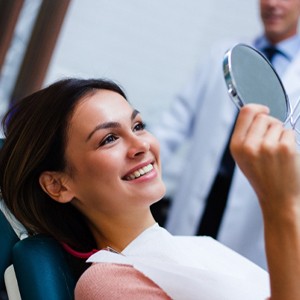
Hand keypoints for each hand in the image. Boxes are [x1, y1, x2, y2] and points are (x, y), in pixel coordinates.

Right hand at [230, 104, 299, 218]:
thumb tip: (257, 112)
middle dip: (270, 124)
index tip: (264, 110)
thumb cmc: (262, 177)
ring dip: (280, 135)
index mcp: (236, 146)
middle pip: (263, 116)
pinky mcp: (286, 149)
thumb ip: (245, 135)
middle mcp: (249, 146)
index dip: (257, 108)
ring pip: (278, 125)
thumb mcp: (243, 157)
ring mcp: (268, 147)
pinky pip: (289, 132)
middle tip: (271, 141)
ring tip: (277, 153)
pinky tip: (286, 156)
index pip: (246, 112)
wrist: (278, 199)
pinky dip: (290, 141)